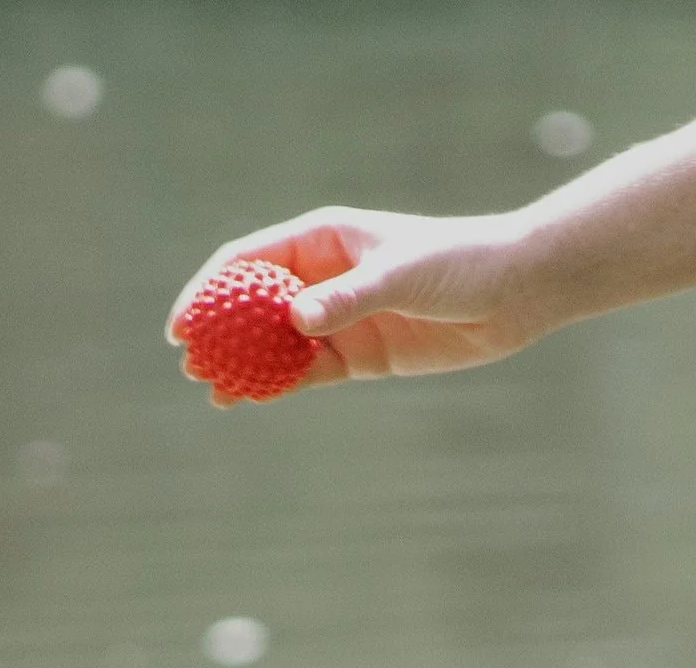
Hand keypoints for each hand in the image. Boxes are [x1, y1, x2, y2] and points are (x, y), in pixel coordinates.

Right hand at [167, 208, 555, 397]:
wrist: (510, 292)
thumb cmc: (457, 262)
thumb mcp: (400, 275)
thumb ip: (348, 298)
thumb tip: (296, 320)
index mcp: (322, 238)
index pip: (248, 261)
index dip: (210, 290)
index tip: (184, 323)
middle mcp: (323, 276)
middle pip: (254, 306)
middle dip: (220, 334)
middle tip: (191, 365)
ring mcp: (340, 318)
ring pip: (277, 345)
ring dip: (245, 366)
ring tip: (214, 392)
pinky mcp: (361, 354)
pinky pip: (310, 372)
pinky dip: (280, 386)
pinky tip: (253, 400)